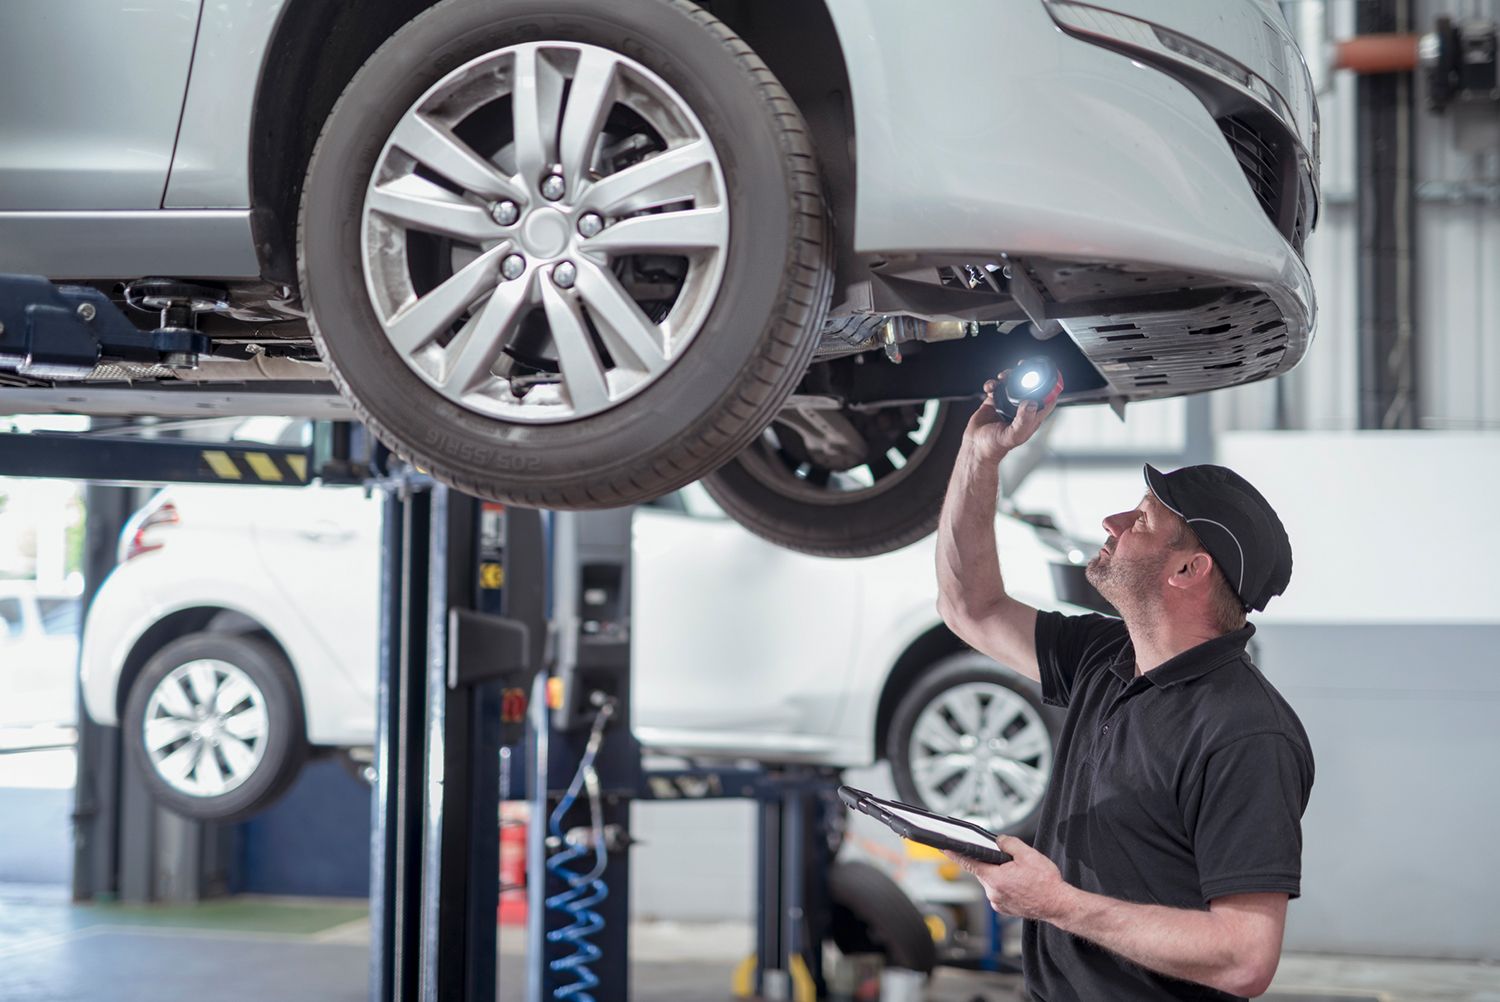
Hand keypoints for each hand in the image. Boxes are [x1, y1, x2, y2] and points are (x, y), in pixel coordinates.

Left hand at [943, 835, 1072, 922]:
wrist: (1059, 905)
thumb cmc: (1046, 883)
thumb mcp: (1029, 855)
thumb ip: (1009, 843)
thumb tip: (999, 840)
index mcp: (995, 878)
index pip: (969, 863)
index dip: (955, 854)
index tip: (944, 848)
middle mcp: (993, 893)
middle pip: (982, 871)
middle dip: (991, 863)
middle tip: (1009, 862)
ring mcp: (998, 903)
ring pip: (991, 881)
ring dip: (1000, 875)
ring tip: (1020, 875)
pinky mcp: (1004, 908)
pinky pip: (998, 892)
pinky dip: (1004, 885)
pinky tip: (1019, 884)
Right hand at [964, 375, 1059, 463]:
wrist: (975, 447)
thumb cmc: (995, 446)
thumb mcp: (1014, 435)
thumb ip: (1024, 420)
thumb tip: (1032, 403)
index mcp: (1031, 417)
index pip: (1047, 400)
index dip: (1050, 387)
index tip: (1046, 376)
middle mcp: (1021, 410)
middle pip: (1029, 388)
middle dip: (1027, 376)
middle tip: (1022, 367)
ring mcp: (1007, 405)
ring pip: (1012, 385)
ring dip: (1008, 376)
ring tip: (1003, 376)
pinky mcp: (993, 403)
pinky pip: (995, 388)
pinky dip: (992, 384)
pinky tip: (990, 387)